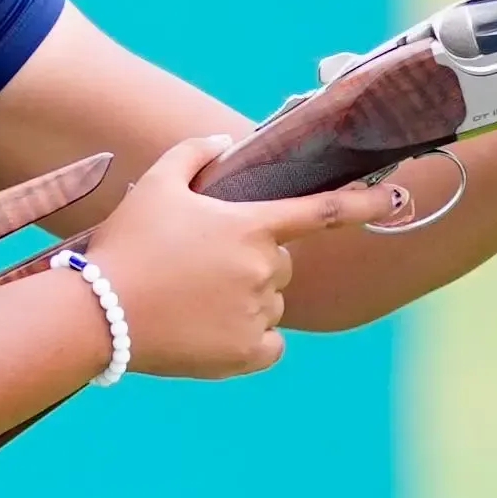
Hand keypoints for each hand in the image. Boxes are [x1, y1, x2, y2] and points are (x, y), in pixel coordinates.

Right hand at [81, 133, 406, 376]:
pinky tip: (208, 330)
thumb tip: (223, 143)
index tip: (398, 198)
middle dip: (252, 262)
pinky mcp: (246, 354)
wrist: (98, 314)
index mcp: (251, 227)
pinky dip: (248, 340)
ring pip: (269, 304)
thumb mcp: (157, 186)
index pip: (321, 212)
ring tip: (191, 300)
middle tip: (199, 266)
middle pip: (280, 264)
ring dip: (243, 301)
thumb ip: (194, 154)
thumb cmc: (127, 245)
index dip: (364, 203)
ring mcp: (257, 315)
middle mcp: (264, 271)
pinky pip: (268, 344)